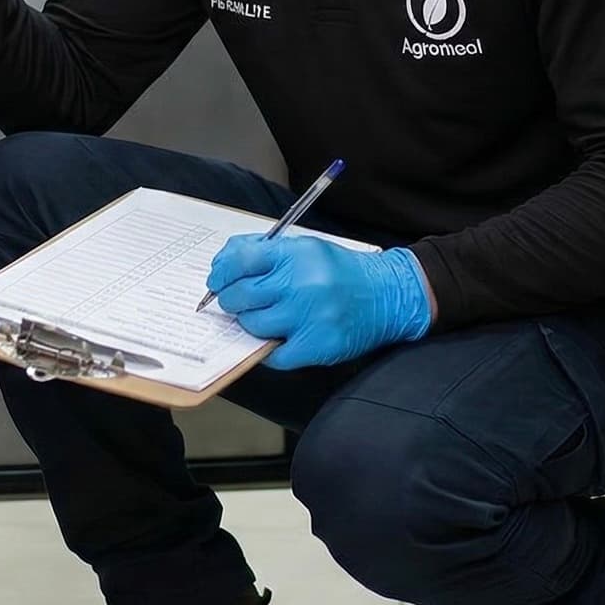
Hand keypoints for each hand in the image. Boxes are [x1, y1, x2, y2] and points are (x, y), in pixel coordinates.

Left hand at [205, 236, 434, 369]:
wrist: (387, 295)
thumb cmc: (341, 272)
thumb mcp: (306, 249)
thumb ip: (266, 253)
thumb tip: (223, 266)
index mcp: (296, 255)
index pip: (241, 260)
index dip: (222, 272)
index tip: (217, 280)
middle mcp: (301, 284)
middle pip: (241, 296)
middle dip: (231, 300)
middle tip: (235, 302)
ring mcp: (309, 317)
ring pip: (254, 325)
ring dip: (250, 324)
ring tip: (262, 318)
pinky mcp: (317, 345)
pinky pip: (274, 355)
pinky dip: (269, 350)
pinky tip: (276, 339)